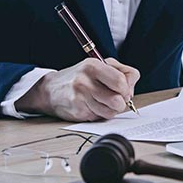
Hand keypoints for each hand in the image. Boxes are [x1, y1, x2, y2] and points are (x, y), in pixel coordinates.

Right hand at [16, 58, 139, 121]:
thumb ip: (122, 72)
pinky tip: (92, 106)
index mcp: (93, 66)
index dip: (127, 88)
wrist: (51, 90)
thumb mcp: (100, 65)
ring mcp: (80, 98)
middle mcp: (85, 82)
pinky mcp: (77, 112)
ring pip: (110, 112)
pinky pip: (99, 117)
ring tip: (103, 102)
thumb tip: (131, 90)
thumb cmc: (80, 77)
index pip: (120, 81)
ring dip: (111, 109)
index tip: (124, 90)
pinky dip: (99, 114)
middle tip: (115, 98)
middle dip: (121, 102)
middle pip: (117, 100)